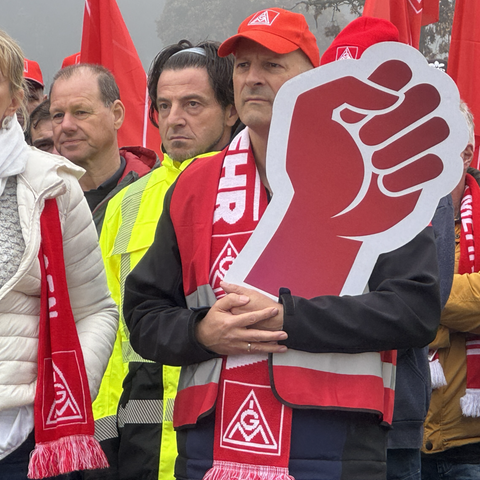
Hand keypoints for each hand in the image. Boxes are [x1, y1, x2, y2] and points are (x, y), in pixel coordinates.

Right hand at [195, 289, 286, 354]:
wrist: (202, 338)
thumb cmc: (212, 320)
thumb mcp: (218, 306)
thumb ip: (231, 299)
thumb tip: (245, 298)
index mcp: (230, 322)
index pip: (250, 318)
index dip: (263, 314)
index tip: (273, 310)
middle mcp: (235, 335)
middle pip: (256, 335)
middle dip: (271, 335)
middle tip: (284, 333)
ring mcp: (237, 344)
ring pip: (256, 347)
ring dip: (271, 347)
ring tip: (284, 346)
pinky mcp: (238, 350)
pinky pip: (253, 351)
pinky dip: (264, 351)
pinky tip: (274, 350)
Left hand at [241, 58, 451, 297]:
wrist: (314, 213)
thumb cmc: (307, 164)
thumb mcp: (309, 112)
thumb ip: (346, 86)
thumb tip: (392, 98)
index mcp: (367, 99)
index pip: (402, 69)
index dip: (390, 81)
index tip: (361, 108)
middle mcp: (393, 120)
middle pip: (429, 93)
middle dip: (397, 117)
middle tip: (364, 140)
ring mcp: (408, 149)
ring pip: (441, 126)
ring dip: (405, 145)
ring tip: (373, 163)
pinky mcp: (417, 180)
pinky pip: (438, 162)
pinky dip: (411, 173)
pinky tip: (383, 184)